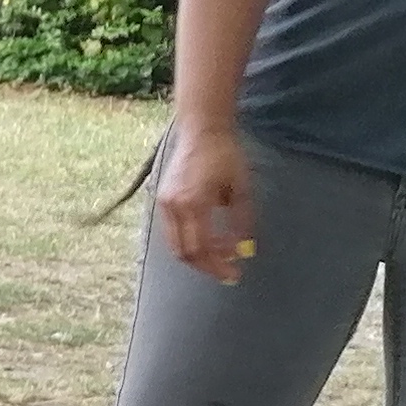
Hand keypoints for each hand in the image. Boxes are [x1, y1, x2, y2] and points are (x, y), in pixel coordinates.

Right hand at [155, 120, 257, 282]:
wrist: (202, 130)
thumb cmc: (226, 155)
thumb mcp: (241, 189)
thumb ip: (241, 222)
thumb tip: (244, 250)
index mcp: (194, 203)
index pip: (202, 248)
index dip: (218, 265)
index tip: (235, 274)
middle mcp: (173, 206)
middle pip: (185, 252)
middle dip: (206, 266)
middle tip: (227, 272)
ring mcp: (164, 203)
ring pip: (175, 244)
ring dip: (196, 256)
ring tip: (218, 259)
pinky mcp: (162, 199)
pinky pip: (172, 231)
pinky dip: (188, 242)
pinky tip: (206, 241)